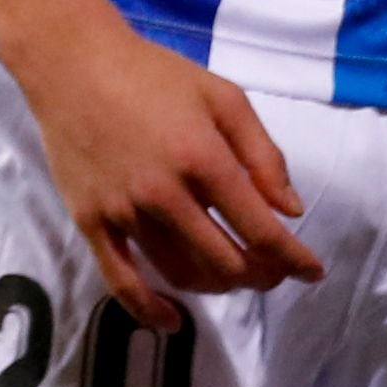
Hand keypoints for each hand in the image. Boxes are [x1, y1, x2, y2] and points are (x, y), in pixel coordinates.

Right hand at [9, 17, 326, 327]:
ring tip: (235, 277)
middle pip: (225, 262)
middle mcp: (165, 193)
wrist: (74, 65)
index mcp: (204, 158)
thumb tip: (291, 210)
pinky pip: (122, 282)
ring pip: (181, 274)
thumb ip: (262, 154)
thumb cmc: (155, 75)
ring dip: (218, 286)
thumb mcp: (224, 97)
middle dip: (260, 275)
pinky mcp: (91, 223)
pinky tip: (174, 320)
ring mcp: (124, 212)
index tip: (313, 271)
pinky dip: (150, 310)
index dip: (293, 258)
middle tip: (273, 271)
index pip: (260, 229)